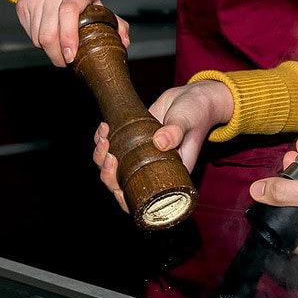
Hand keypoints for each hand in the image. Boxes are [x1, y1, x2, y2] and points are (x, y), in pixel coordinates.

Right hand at [9, 0, 129, 66]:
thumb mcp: (97, 2)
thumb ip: (115, 22)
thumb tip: (124, 42)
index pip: (69, 12)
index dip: (69, 37)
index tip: (71, 56)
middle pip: (50, 31)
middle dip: (57, 55)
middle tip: (66, 63)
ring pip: (38, 36)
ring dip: (48, 51)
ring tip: (58, 53)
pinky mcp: (22, 4)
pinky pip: (29, 33)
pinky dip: (39, 43)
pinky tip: (48, 41)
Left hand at [92, 80, 234, 211]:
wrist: (191, 98)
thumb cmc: (197, 114)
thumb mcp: (188, 123)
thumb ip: (176, 132)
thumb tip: (159, 142)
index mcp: (169, 176)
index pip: (143, 199)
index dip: (124, 197)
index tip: (118, 181)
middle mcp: (153, 170)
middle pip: (122, 185)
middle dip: (108, 174)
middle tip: (108, 154)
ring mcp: (141, 156)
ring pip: (113, 168)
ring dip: (101, 156)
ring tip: (104, 136)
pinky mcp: (133, 141)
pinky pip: (112, 148)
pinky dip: (102, 140)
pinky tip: (104, 127)